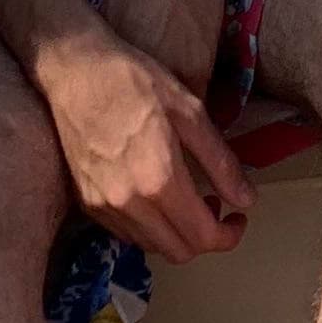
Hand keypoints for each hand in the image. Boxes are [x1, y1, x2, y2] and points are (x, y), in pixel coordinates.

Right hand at [37, 27, 252, 264]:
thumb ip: (220, 161)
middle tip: (216, 205)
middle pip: (178, 251)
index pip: (201, 236)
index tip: (240, 218)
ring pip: (151, 246)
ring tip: (188, 199)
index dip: (228, 236)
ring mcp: (103, 206)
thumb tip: (246, 199)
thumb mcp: (190, 111)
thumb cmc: (136, 80)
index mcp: (158, 180)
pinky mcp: (86, 203)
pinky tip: (157, 197)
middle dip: (206, 237)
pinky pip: (126, 233)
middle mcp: (128, 203)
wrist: (75, 71)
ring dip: (177, 234)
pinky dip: (150, 227)